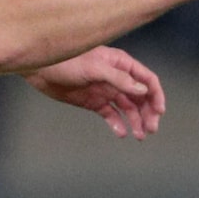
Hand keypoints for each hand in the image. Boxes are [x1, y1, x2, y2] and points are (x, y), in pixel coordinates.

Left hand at [26, 46, 164, 139]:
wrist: (40, 70)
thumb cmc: (65, 61)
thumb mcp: (94, 68)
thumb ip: (119, 79)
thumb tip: (143, 90)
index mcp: (120, 64)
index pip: (147, 80)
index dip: (156, 95)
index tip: (159, 112)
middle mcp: (116, 78)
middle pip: (140, 97)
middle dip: (148, 113)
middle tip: (150, 129)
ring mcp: (105, 91)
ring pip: (128, 108)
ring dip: (135, 121)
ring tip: (139, 136)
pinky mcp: (93, 102)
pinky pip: (110, 115)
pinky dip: (117, 124)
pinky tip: (121, 132)